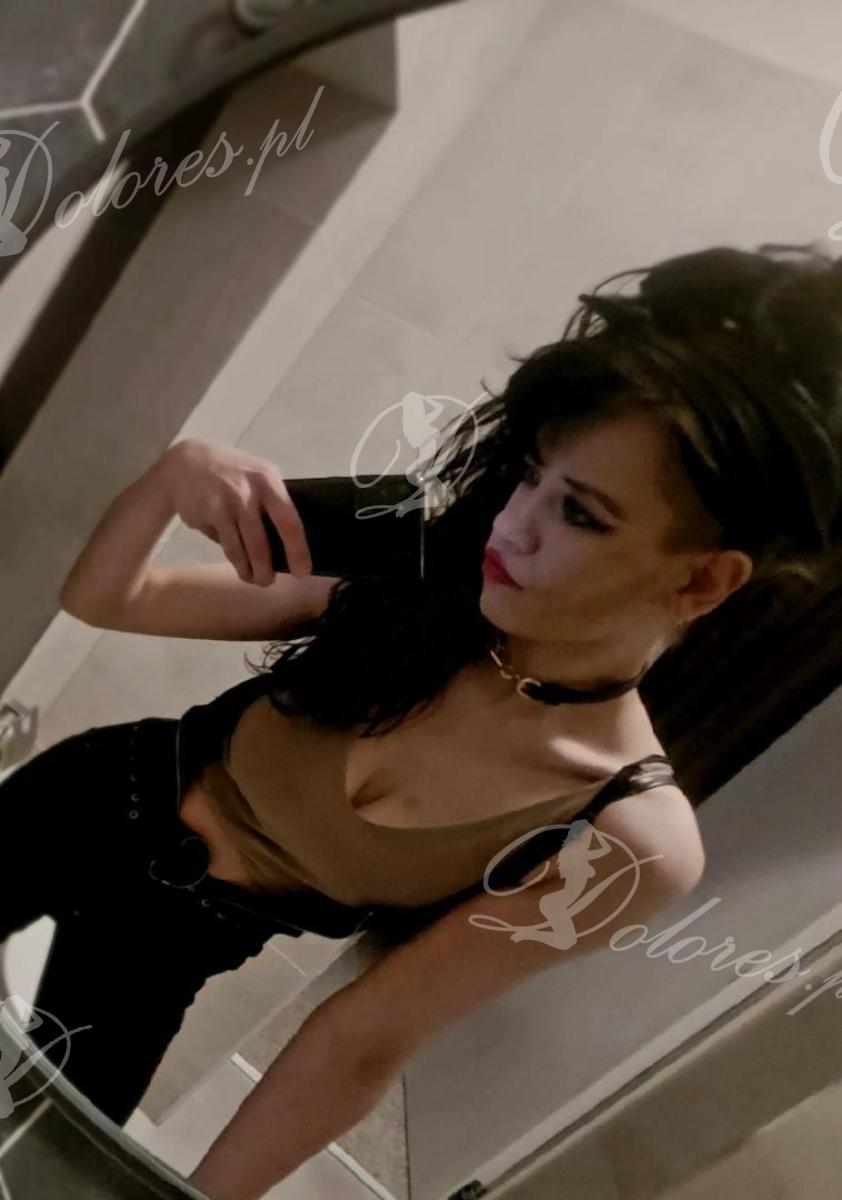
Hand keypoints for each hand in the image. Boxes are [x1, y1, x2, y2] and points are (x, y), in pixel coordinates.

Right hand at [160, 439, 311, 584]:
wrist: (187, 461)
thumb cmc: (233, 473)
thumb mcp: (258, 475)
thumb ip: (271, 502)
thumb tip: (287, 544)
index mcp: (268, 480)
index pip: (289, 519)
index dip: (297, 550)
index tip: (302, 571)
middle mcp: (247, 491)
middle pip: (260, 543)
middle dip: (266, 569)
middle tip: (270, 582)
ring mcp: (225, 503)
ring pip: (240, 549)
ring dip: (249, 570)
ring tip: (256, 579)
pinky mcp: (208, 514)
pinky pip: (225, 544)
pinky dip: (234, 559)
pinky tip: (240, 566)